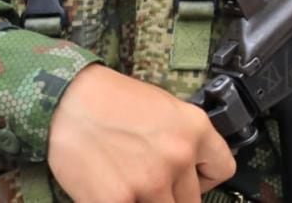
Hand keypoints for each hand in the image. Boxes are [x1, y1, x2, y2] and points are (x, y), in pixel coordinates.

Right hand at [49, 65, 235, 202]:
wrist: (68, 100)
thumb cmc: (112, 101)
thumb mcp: (166, 109)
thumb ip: (184, 140)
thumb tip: (189, 170)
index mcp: (195, 129)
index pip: (223, 170)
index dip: (205, 179)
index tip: (191, 180)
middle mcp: (178, 157)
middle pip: (192, 201)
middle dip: (172, 197)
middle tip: (150, 184)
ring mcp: (150, 182)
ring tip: (131, 185)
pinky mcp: (118, 200)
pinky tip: (112, 192)